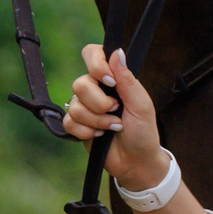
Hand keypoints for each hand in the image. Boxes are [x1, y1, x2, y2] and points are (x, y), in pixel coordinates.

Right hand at [62, 44, 167, 192]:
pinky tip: (100, 136)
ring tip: (113, 127)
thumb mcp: (141, 104)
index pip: (92, 53)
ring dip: (97, 121)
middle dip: (99, 103)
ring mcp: (84, 106)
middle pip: (80, 83)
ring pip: (74, 105)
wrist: (135, 161)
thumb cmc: (143, 131)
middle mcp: (95, 89)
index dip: (96, 65)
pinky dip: (87, 131)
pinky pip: (69, 122)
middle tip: (116, 111)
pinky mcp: (76, 125)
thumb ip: (127, 79)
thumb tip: (117, 52)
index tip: (110, 82)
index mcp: (112, 78)